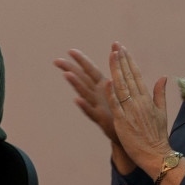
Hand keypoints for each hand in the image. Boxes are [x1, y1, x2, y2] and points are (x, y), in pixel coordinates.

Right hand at [55, 48, 132, 170]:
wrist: (128, 134)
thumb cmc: (125, 113)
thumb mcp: (123, 92)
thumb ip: (120, 77)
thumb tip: (119, 62)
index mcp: (104, 87)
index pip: (90, 70)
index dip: (82, 60)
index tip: (70, 50)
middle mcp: (97, 95)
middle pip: (82, 79)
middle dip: (70, 69)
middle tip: (57, 61)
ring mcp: (97, 106)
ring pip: (84, 93)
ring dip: (75, 84)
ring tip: (66, 74)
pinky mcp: (100, 119)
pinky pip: (91, 111)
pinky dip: (84, 105)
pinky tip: (76, 100)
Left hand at [106, 43, 174, 177]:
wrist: (157, 155)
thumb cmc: (158, 136)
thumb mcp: (161, 112)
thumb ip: (160, 94)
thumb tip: (163, 77)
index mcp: (146, 99)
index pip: (137, 75)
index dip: (129, 61)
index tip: (122, 49)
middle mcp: (139, 102)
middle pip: (129, 77)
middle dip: (121, 60)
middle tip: (115, 45)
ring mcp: (131, 111)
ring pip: (122, 87)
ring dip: (116, 70)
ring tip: (111, 55)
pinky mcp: (123, 121)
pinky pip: (116, 105)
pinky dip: (111, 93)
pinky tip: (106, 81)